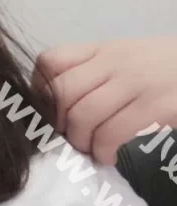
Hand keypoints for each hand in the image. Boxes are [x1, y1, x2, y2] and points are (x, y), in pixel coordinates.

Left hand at [31, 37, 176, 164]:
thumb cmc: (168, 70)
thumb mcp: (127, 59)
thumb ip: (93, 72)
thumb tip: (54, 104)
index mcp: (103, 50)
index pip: (50, 61)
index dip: (41, 92)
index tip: (51, 113)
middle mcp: (115, 62)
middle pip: (61, 94)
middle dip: (60, 126)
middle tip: (74, 139)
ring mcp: (136, 83)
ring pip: (82, 117)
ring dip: (81, 143)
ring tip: (94, 150)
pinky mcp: (156, 106)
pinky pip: (112, 133)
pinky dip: (104, 151)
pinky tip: (111, 156)